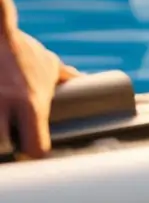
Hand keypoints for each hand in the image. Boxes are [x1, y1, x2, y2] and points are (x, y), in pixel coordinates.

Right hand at [0, 0, 77, 158]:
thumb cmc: (20, 49)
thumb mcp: (46, 64)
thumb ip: (64, 77)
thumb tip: (86, 79)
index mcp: (30, 103)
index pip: (36, 146)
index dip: (35, 153)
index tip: (34, 151)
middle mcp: (4, 105)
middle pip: (3, 149)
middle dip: (6, 150)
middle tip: (11, 144)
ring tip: (3, 133)